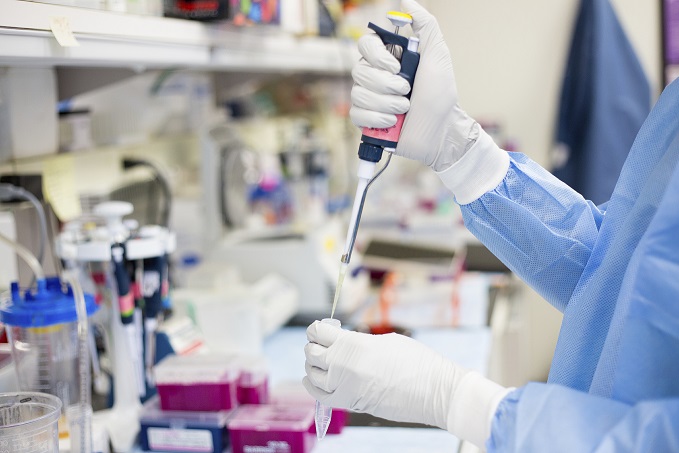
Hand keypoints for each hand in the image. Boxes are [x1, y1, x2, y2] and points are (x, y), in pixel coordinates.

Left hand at [303, 320, 510, 446]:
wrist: (434, 391)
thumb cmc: (417, 361)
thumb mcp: (385, 341)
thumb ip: (359, 341)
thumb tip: (344, 344)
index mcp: (353, 344)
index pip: (319, 333)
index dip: (316, 329)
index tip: (319, 329)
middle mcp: (343, 365)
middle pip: (312, 353)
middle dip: (313, 346)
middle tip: (319, 343)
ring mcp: (345, 386)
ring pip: (312, 374)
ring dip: (312, 365)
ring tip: (318, 361)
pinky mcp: (351, 404)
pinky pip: (321, 396)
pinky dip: (313, 386)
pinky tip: (312, 380)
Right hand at [350, 0, 477, 170]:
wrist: (440, 130)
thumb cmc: (440, 95)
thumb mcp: (437, 55)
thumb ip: (425, 26)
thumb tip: (407, 2)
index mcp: (388, 59)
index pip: (365, 45)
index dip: (377, 57)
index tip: (396, 67)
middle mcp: (375, 76)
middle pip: (359, 71)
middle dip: (386, 85)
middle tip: (407, 91)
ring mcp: (368, 99)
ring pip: (358, 94)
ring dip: (386, 103)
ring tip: (404, 108)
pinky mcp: (366, 120)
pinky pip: (356, 114)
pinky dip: (376, 119)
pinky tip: (392, 122)